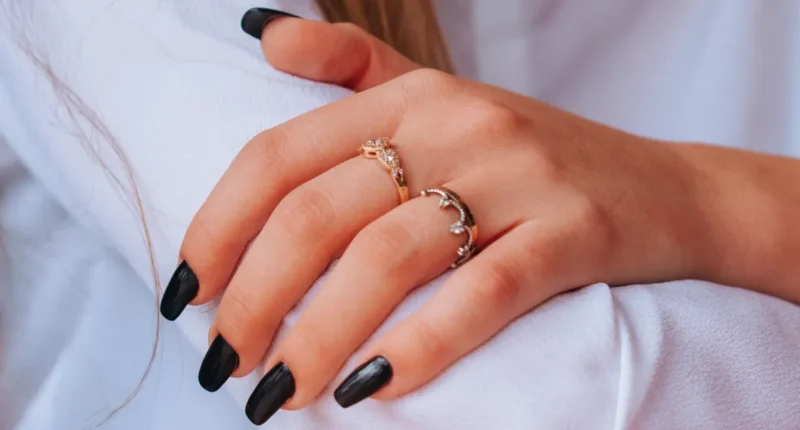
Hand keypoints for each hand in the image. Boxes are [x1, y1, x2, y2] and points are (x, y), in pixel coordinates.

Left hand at [162, 12, 710, 424]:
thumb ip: (353, 67)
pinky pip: (485, 294)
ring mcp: (517, 177)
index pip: (279, 155)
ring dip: (319, 335)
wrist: (664, 187)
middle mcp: (456, 125)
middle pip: (318, 215)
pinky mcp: (573, 232)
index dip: (217, 226)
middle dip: (253, 298)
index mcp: (410, 96)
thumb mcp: (441, 95)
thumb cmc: (532, 156)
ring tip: (282, 393)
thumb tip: (262, 38)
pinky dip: (422, 346)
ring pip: (389, 258)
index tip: (187, 291)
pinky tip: (372, 390)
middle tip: (226, 362)